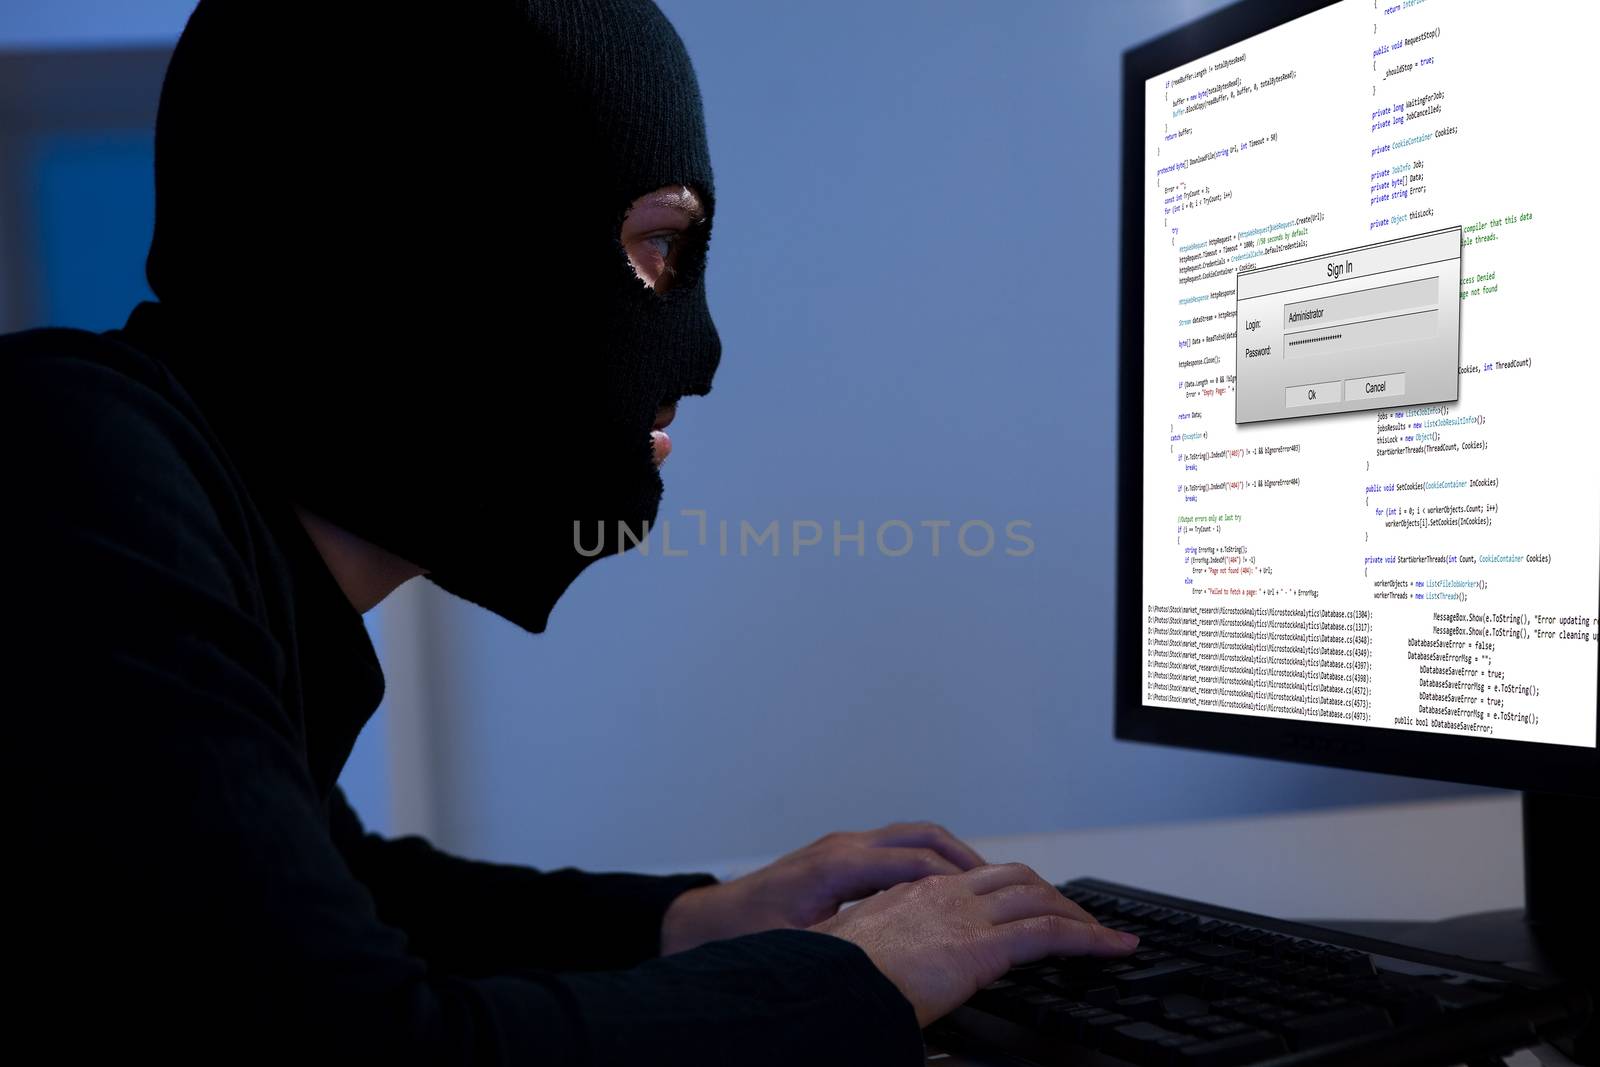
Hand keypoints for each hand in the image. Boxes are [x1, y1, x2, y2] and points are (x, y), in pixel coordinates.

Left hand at [660, 821, 985, 954]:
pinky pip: (897, 848)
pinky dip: (928, 861)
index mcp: (838, 866)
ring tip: (985, 885)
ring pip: (913, 837)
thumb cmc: (746, 937)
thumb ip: (844, 947)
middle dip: (967, 860)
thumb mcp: (797, 948)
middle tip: (1005, 886)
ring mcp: (843, 846)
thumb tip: (884, 962)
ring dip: (951, 856)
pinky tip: (943, 888)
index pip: (915, 864)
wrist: (705, 922)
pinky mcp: (840, 857)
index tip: (993, 898)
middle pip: (923, 838)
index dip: (958, 880)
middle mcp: (845, 847)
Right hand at [809, 862, 1138, 1026]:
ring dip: (1073, 912)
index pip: (970, 881)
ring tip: (1099, 933)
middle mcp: (941, 894)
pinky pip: (1049, 933)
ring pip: (1037, 897)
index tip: (1020, 906)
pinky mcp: (981, 947)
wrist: (819, 984)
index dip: (1004, 890)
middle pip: (1012, 877)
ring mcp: (963, 915)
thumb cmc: (828, 976)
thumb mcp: (856, 952)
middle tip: (1071, 915)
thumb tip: (883, 967)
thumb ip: (881, 949)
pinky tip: (1110, 947)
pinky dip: (1088, 937)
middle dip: (1048, 893)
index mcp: (909, 895)